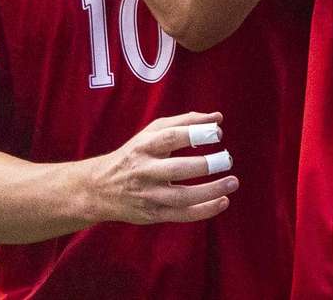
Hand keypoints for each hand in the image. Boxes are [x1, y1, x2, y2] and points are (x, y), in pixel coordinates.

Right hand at [86, 111, 236, 224]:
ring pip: (182, 196)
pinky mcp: (153, 214)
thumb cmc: (134, 155)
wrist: (100, 188)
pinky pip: (182, 215)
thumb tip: (217, 118)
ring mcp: (148, 195)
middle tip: (228, 159)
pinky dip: (204, 211)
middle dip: (206, 165)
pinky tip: (222, 201)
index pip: (171, 137)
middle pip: (177, 169)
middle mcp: (144, 170)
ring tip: (232, 182)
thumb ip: (184, 122)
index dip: (196, 134)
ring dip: (210, 191)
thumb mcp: (150, 133)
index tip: (218, 133)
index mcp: (144, 146)